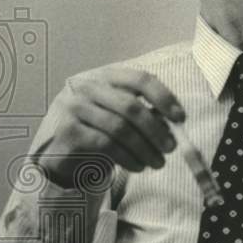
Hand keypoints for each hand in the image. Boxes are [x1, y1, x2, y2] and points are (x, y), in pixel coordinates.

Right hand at [36, 68, 184, 186]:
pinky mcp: (68, 131)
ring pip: (120, 128)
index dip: (164, 97)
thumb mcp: (121, 113)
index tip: (180, 118)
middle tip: (171, 148)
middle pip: (131, 106)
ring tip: (158, 162)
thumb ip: (144, 111)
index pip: (140, 79)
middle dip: (156, 130)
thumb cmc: (99, 128)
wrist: (61, 149)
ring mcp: (74, 107)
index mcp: (106, 75)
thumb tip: (174, 122)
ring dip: (145, 148)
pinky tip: (138, 166)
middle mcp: (87, 86)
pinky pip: (106, 144)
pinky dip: (128, 157)